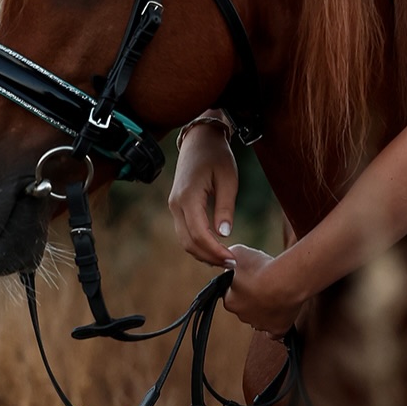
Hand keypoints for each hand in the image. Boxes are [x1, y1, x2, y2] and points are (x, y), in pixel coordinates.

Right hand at [169, 121, 238, 265]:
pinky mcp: (177, 207)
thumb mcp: (228, 179)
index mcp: (188, 197)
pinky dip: (198, 244)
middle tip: (231, 265)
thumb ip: (225, 207)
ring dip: (203, 253)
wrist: (199, 140)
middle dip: (209, 257)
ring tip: (225, 259)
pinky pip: (185, 232)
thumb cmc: (217, 156)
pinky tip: (215, 248)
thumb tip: (224, 234)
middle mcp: (176, 205)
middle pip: (188, 242)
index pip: (199, 234)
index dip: (215, 251)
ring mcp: (174, 206)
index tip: (232, 260)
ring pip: (184, 240)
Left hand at [221, 245, 303, 336]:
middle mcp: (242, 316)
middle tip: (265, 283)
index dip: (240, 285)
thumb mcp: (238, 252)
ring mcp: (260, 324)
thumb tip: (229, 261)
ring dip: (265, 309)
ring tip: (276, 294)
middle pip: (245, 307)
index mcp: (230, 301)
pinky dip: (276, 325)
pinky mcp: (277, 329)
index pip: (231, 294)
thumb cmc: (261, 267)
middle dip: (253, 298)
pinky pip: (274, 332)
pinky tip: (280, 316)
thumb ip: (231, 258)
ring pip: (259, 319)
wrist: (284, 281)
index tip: (250, 276)